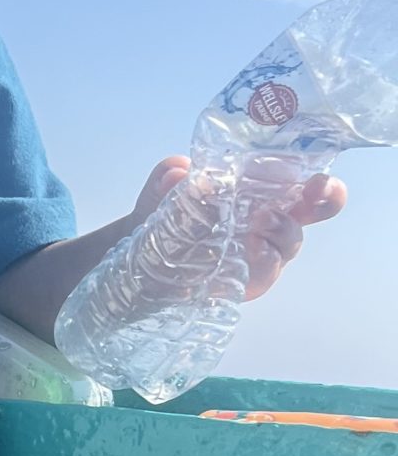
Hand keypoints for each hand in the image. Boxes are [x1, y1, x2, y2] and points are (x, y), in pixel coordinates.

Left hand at [132, 156, 347, 299]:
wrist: (134, 269)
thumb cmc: (160, 227)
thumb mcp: (157, 200)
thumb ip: (163, 183)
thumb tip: (178, 170)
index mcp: (257, 200)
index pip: (300, 189)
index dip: (320, 185)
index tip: (319, 177)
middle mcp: (264, 230)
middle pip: (305, 217)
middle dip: (320, 202)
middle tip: (315, 189)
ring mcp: (255, 260)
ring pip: (287, 246)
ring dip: (283, 231)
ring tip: (262, 222)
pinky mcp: (241, 285)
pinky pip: (261, 276)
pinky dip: (262, 262)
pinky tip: (252, 250)